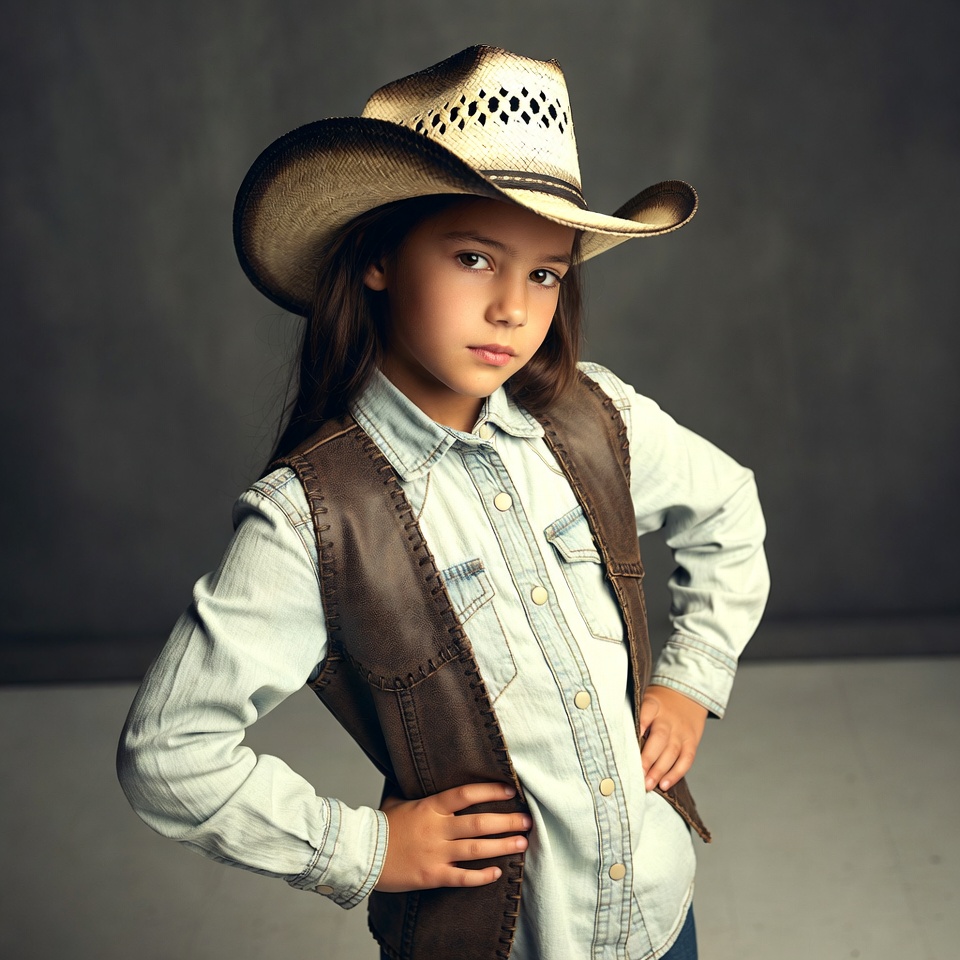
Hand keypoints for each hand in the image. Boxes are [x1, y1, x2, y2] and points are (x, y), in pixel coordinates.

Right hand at [375, 782, 530, 891]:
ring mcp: (436, 853)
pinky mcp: (432, 876)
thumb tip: (415, 769)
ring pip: (476, 849)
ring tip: (522, 842)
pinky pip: (462, 877)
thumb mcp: (397, 799)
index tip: (509, 790)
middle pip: (479, 823)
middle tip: (527, 820)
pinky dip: (481, 876)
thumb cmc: (380, 826)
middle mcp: (437, 828)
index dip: (490, 791)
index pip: (466, 794)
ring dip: (502, 845)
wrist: (362, 854)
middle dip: (507, 821)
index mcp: (430, 806)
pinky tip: (498, 873)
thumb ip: (413, 789)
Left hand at [638, 685, 707, 791]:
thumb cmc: (659, 703)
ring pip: (673, 751)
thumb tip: (617, 738)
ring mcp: (682, 731)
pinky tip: (664, 784)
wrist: (688, 694)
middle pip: (660, 737)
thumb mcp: (646, 698)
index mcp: (655, 704)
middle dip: (649, 757)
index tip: (632, 736)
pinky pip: (686, 759)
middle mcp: (669, 719)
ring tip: (648, 785)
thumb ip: (635, 715)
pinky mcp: (692, 741)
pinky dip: (676, 773)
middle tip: (638, 773)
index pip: (648, 710)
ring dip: (660, 770)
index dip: (641, 722)